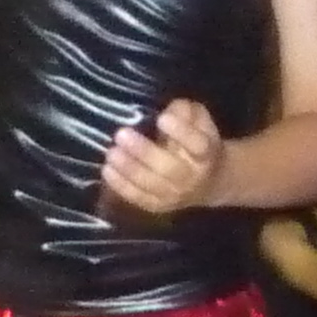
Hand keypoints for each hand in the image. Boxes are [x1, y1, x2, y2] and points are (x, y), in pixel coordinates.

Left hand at [99, 99, 223, 216]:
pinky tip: (108, 170)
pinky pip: (139, 197)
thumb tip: (169, 110)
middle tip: (121, 134)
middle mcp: (192, 177)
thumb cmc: (197, 142)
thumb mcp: (199, 122)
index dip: (181, 132)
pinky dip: (121, 185)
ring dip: (128, 169)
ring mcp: (175, 194)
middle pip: (170, 168)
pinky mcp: (159, 205)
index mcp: (206, 154)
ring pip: (151, 184)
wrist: (208, 181)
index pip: (197, 145)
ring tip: (112, 153)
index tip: (162, 118)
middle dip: (144, 152)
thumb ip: (186, 112)